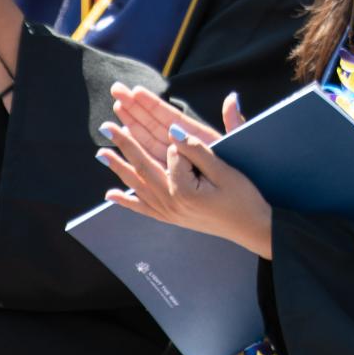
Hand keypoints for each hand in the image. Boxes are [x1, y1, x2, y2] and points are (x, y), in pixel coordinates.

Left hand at [98, 83, 269, 257]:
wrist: (252, 228)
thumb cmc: (243, 198)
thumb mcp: (225, 170)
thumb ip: (197, 149)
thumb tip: (174, 129)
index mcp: (183, 188)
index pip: (170, 152)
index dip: (178, 140)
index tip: (183, 133)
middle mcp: (170, 202)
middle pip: (143, 166)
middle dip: (124, 143)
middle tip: (106, 126)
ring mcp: (168, 212)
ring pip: (137, 185)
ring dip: (118, 167)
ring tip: (100, 152)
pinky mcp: (170, 218)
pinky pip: (142, 208)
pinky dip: (126, 201)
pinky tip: (111, 194)